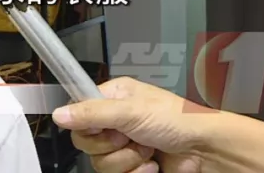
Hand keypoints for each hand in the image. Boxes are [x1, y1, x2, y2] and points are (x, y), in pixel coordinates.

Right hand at [52, 77, 217, 172]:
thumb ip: (92, 113)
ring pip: (100, 162)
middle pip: (85, 142)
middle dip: (110, 146)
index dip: (85, 124)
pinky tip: (152, 166)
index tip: (102, 127)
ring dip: (126, 160)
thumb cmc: (176, 120)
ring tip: (147, 151)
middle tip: (129, 137)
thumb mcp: (131, 111)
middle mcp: (114, 120)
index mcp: (112, 97)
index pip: (77, 112)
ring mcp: (123, 145)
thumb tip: (58, 114)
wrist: (205, 150)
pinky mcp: (132, 166)